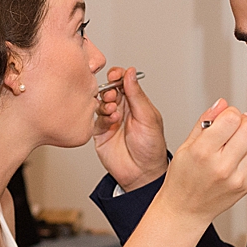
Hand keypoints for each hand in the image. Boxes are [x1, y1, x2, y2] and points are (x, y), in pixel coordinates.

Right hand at [93, 66, 167, 189]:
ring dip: (105, 102)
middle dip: (109, 89)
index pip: (124, 81)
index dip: (118, 75)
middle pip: (109, 89)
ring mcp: (110, 120)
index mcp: (137, 103)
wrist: (142, 174)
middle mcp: (123, 110)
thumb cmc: (151, 148)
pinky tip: (111, 120)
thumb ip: (137, 95)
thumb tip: (130, 73)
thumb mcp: (148, 118)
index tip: (115, 75)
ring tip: (113, 110)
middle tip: (112, 94)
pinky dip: (102, 116)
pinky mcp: (100, 132)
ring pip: (100, 102)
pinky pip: (95, 118)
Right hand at [155, 101, 246, 224]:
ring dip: (244, 138)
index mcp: (203, 152)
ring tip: (228, 146)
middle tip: (231, 127)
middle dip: (241, 122)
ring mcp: (236, 178)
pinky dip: (245, 154)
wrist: (185, 211)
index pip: (231, 119)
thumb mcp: (185, 146)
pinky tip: (230, 161)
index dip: (230, 112)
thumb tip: (221, 104)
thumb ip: (205, 122)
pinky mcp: (246, 185)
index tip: (224, 116)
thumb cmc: (181, 180)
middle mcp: (222, 166)